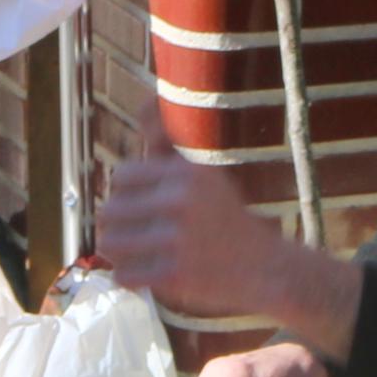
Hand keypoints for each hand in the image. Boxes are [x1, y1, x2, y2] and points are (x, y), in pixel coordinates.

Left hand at [94, 132, 283, 318]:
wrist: (266, 268)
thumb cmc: (226, 217)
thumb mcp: (202, 172)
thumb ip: (166, 141)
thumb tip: (144, 99)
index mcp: (186, 171)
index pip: (121, 177)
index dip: (127, 194)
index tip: (144, 207)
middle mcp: (180, 200)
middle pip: (109, 211)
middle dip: (117, 225)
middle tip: (139, 235)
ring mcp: (177, 239)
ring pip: (110, 243)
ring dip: (119, 253)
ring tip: (139, 254)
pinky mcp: (175, 275)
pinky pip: (124, 275)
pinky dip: (131, 278)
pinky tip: (148, 275)